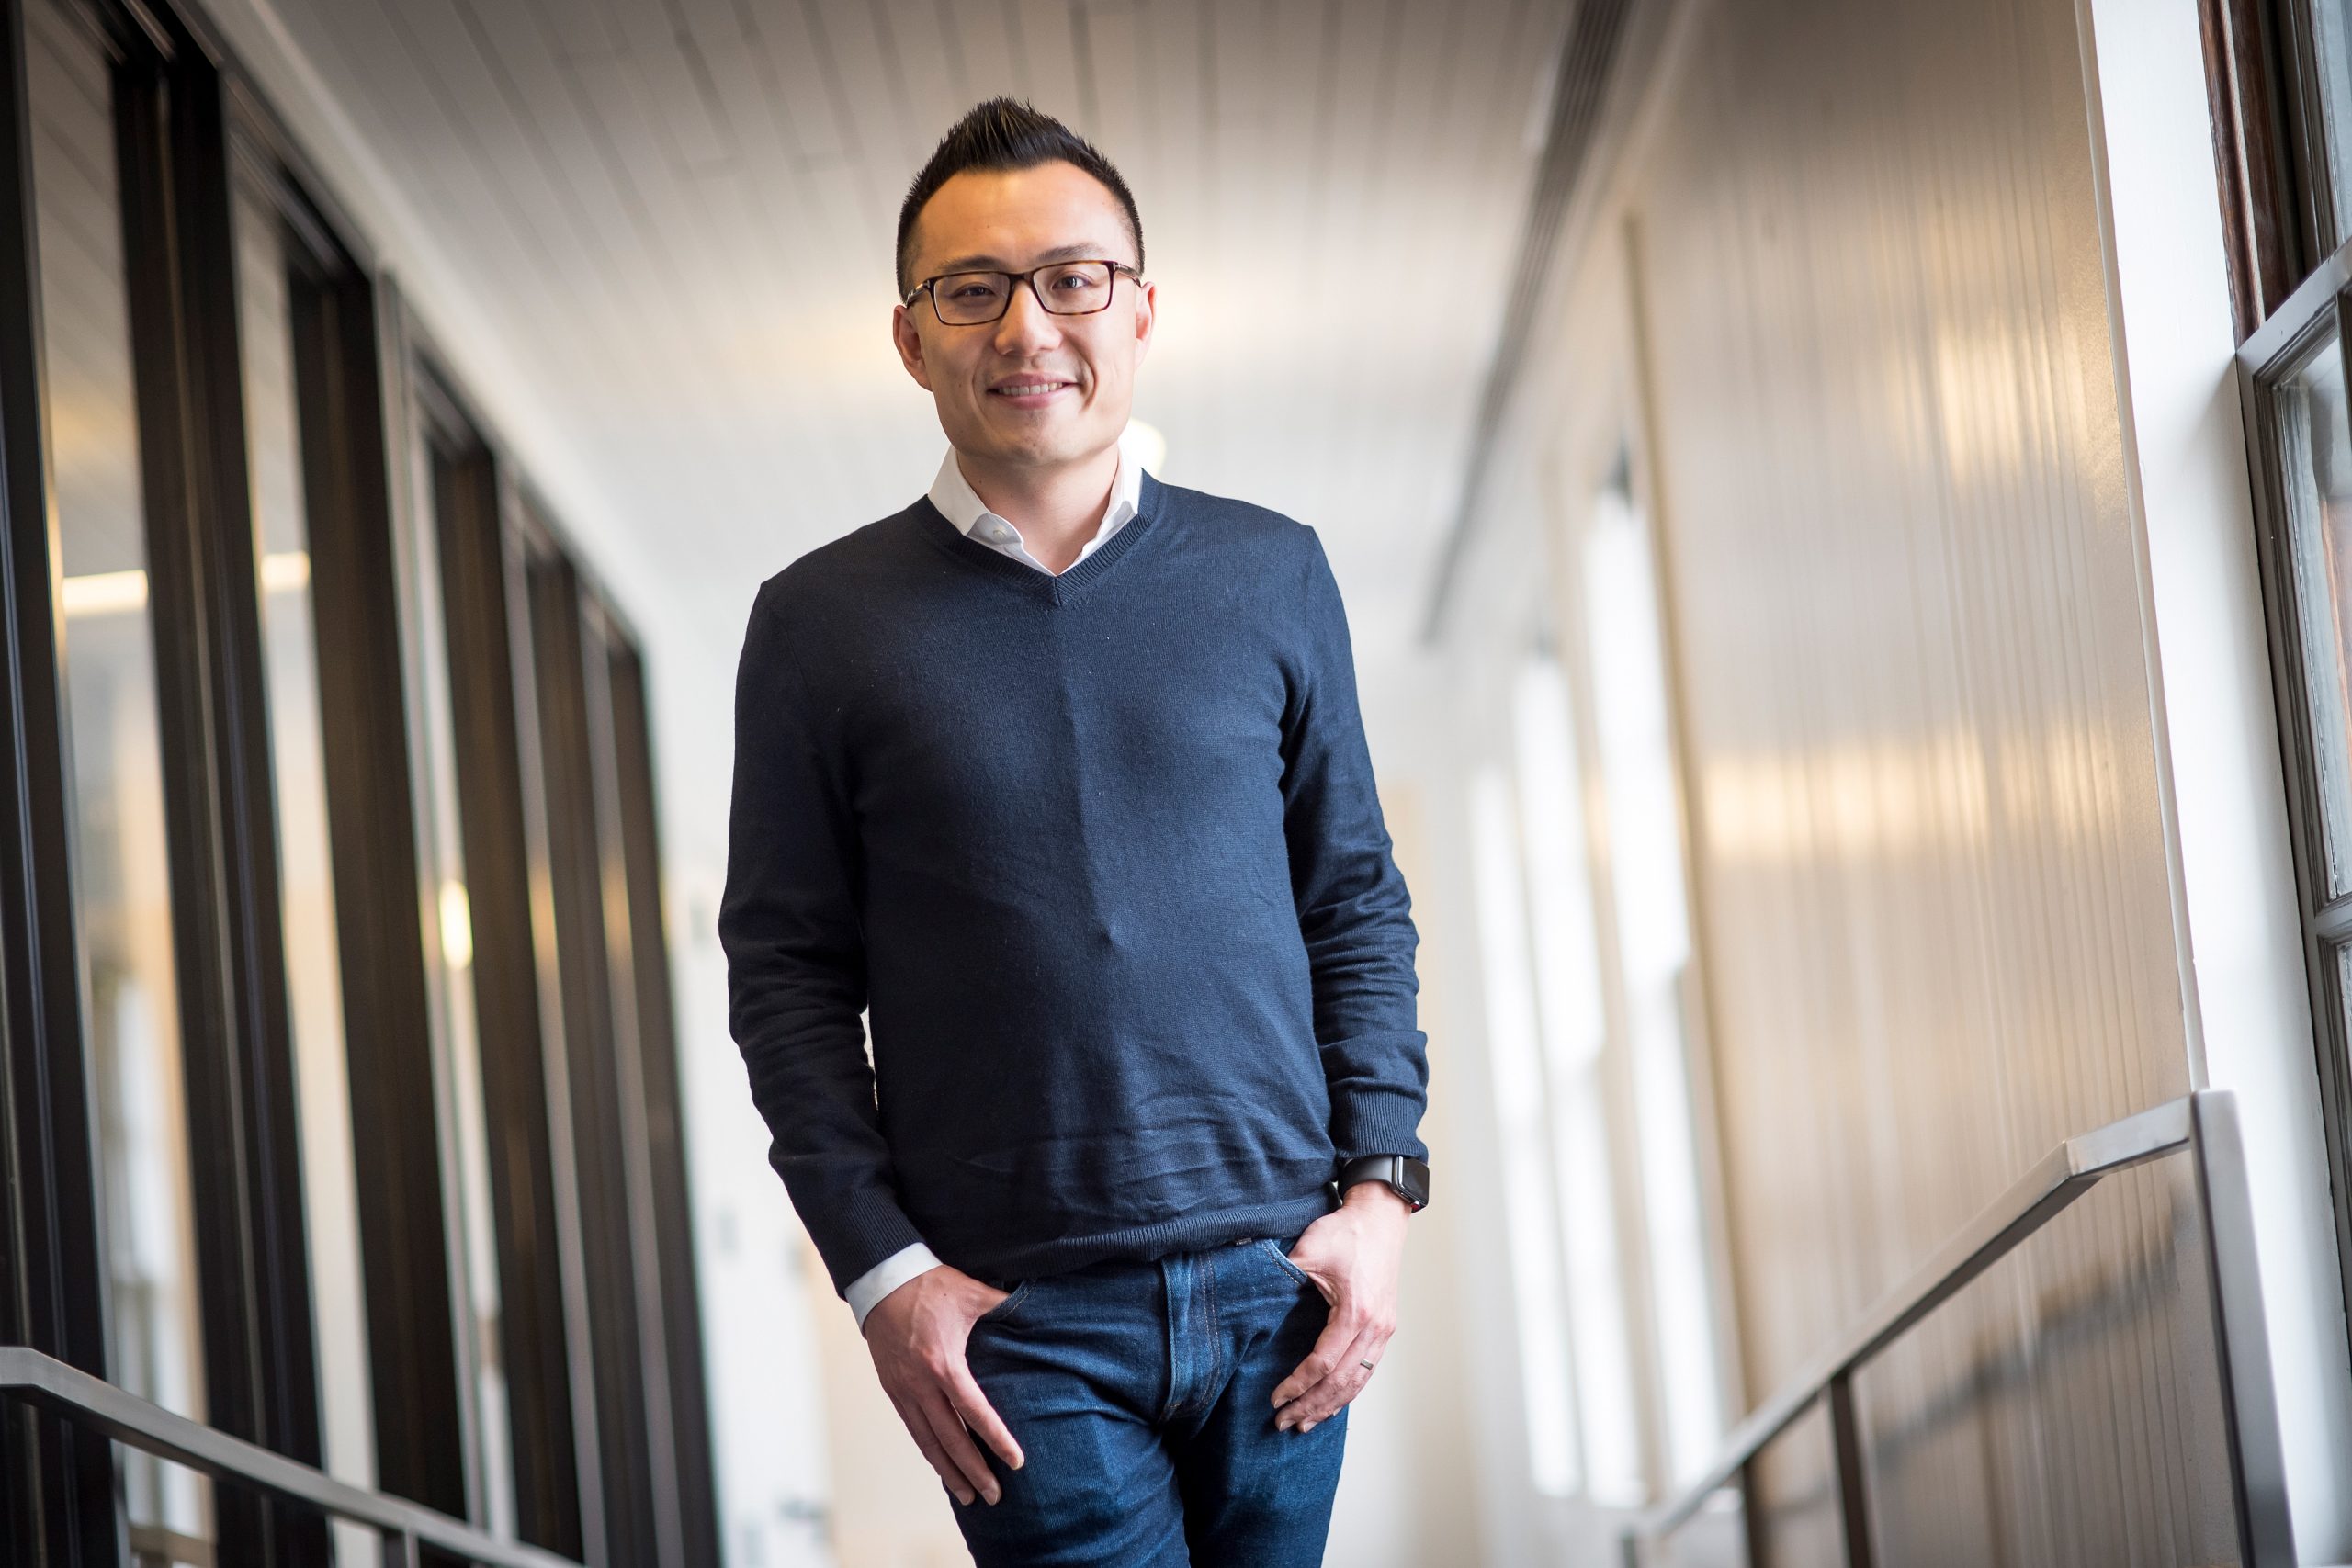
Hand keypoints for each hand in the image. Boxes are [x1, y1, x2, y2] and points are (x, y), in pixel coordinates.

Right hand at [862, 1264, 1025, 1504]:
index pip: (975, 1412)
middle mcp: (921, 1384)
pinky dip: (929, 1451)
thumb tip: (1037, 1307)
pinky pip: (912, 1429)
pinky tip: (942, 1466)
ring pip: (928, 1441)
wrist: (882, 1281)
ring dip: (948, 1471)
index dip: (996, 1440)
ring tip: (968, 1495)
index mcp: (944, 1364)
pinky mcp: (893, 1389)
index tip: (1016, 1462)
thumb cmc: (930, 1285)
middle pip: (950, 1439)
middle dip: (973, 1471)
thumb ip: (1005, 1305)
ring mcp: (904, 1390)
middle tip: (994, 1497)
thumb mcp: (972, 1293)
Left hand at [1270, 1182, 1410, 1431]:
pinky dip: (1348, 1392)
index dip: (1298, 1385)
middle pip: (1342, 1382)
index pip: (1323, 1363)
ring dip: (1331, 1406)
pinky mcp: (1384, 1328)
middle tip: (1284, 1422)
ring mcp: (1383, 1330)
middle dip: (1311, 1406)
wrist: (1380, 1218)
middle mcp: (1375, 1327)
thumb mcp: (1310, 1249)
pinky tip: (1332, 1402)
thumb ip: (1281, 1273)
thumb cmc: (1347, 1232)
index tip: (1275, 1399)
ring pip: (1358, 1382)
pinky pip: (1367, 1371)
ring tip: (1305, 1423)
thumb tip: (1246, 1287)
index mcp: (1356, 1312)